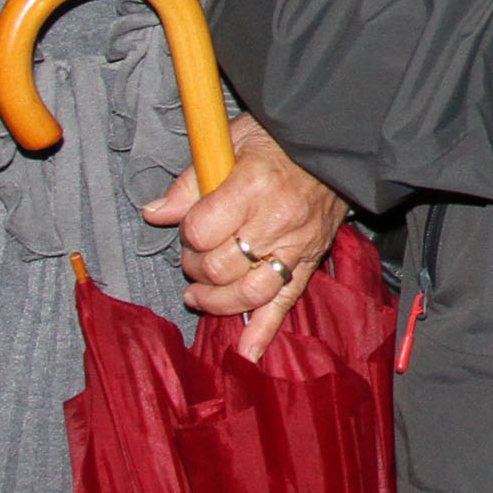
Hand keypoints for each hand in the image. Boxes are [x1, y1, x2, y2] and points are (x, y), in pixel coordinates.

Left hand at [148, 116, 349, 363]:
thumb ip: (192, 180)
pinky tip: (247, 352)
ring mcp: (296, 245)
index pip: (201, 231)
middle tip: (196, 255)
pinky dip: (265, 331)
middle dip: (197, 268)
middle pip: (219, 268)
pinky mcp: (310, 261)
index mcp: (253, 185)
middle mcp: (276, 220)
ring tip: (201, 295)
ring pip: (247, 294)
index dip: (187, 234)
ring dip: (217, 302)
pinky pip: (286, 302)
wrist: (337, 142)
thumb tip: (155, 212)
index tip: (190, 224)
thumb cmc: (281, 140)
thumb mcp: (233, 140)